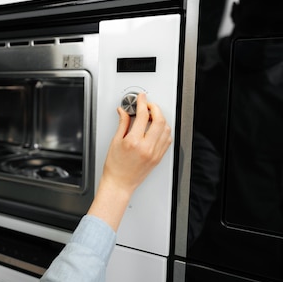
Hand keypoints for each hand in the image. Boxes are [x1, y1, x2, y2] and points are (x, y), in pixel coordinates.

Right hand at [87, 93, 171, 230]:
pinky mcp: (159, 157)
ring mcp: (155, 153)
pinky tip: (157, 129)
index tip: (141, 98)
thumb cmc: (115, 166)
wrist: (120, 183)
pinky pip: (167, 139)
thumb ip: (122, 124)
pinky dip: (164, 131)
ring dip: (161, 119)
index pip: (143, 115)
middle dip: (155, 108)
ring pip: (166, 129)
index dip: (142, 102)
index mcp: (134, 142)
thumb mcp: (115, 142)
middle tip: (148, 105)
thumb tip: (124, 112)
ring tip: (152, 116)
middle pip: (159, 120)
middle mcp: (147, 147)